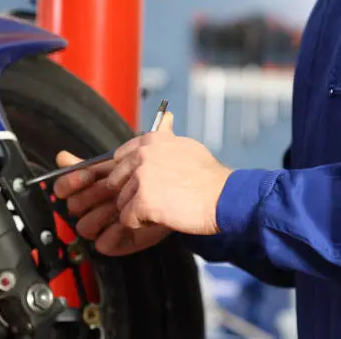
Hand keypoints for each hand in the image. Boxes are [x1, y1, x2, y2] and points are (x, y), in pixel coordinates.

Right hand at [53, 151, 170, 256]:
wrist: (179, 192)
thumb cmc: (154, 175)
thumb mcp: (132, 158)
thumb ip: (104, 155)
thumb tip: (65, 155)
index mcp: (91, 186)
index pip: (64, 187)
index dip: (70, 181)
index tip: (89, 175)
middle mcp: (94, 206)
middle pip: (73, 205)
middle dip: (89, 196)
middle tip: (109, 188)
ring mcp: (104, 225)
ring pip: (84, 226)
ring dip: (99, 214)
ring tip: (118, 205)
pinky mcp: (118, 241)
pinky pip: (102, 244)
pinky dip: (110, 235)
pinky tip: (124, 223)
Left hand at [108, 112, 231, 234]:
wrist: (224, 197)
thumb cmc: (209, 176)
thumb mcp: (186, 144)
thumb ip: (167, 135)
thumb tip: (166, 117)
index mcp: (150, 141)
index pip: (119, 158)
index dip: (129, 175)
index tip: (147, 183)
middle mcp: (142, 155)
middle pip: (116, 182)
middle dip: (132, 194)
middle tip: (159, 198)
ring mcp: (141, 178)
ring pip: (121, 203)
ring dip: (139, 210)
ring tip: (165, 207)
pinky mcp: (142, 201)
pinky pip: (127, 219)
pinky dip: (142, 224)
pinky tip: (163, 216)